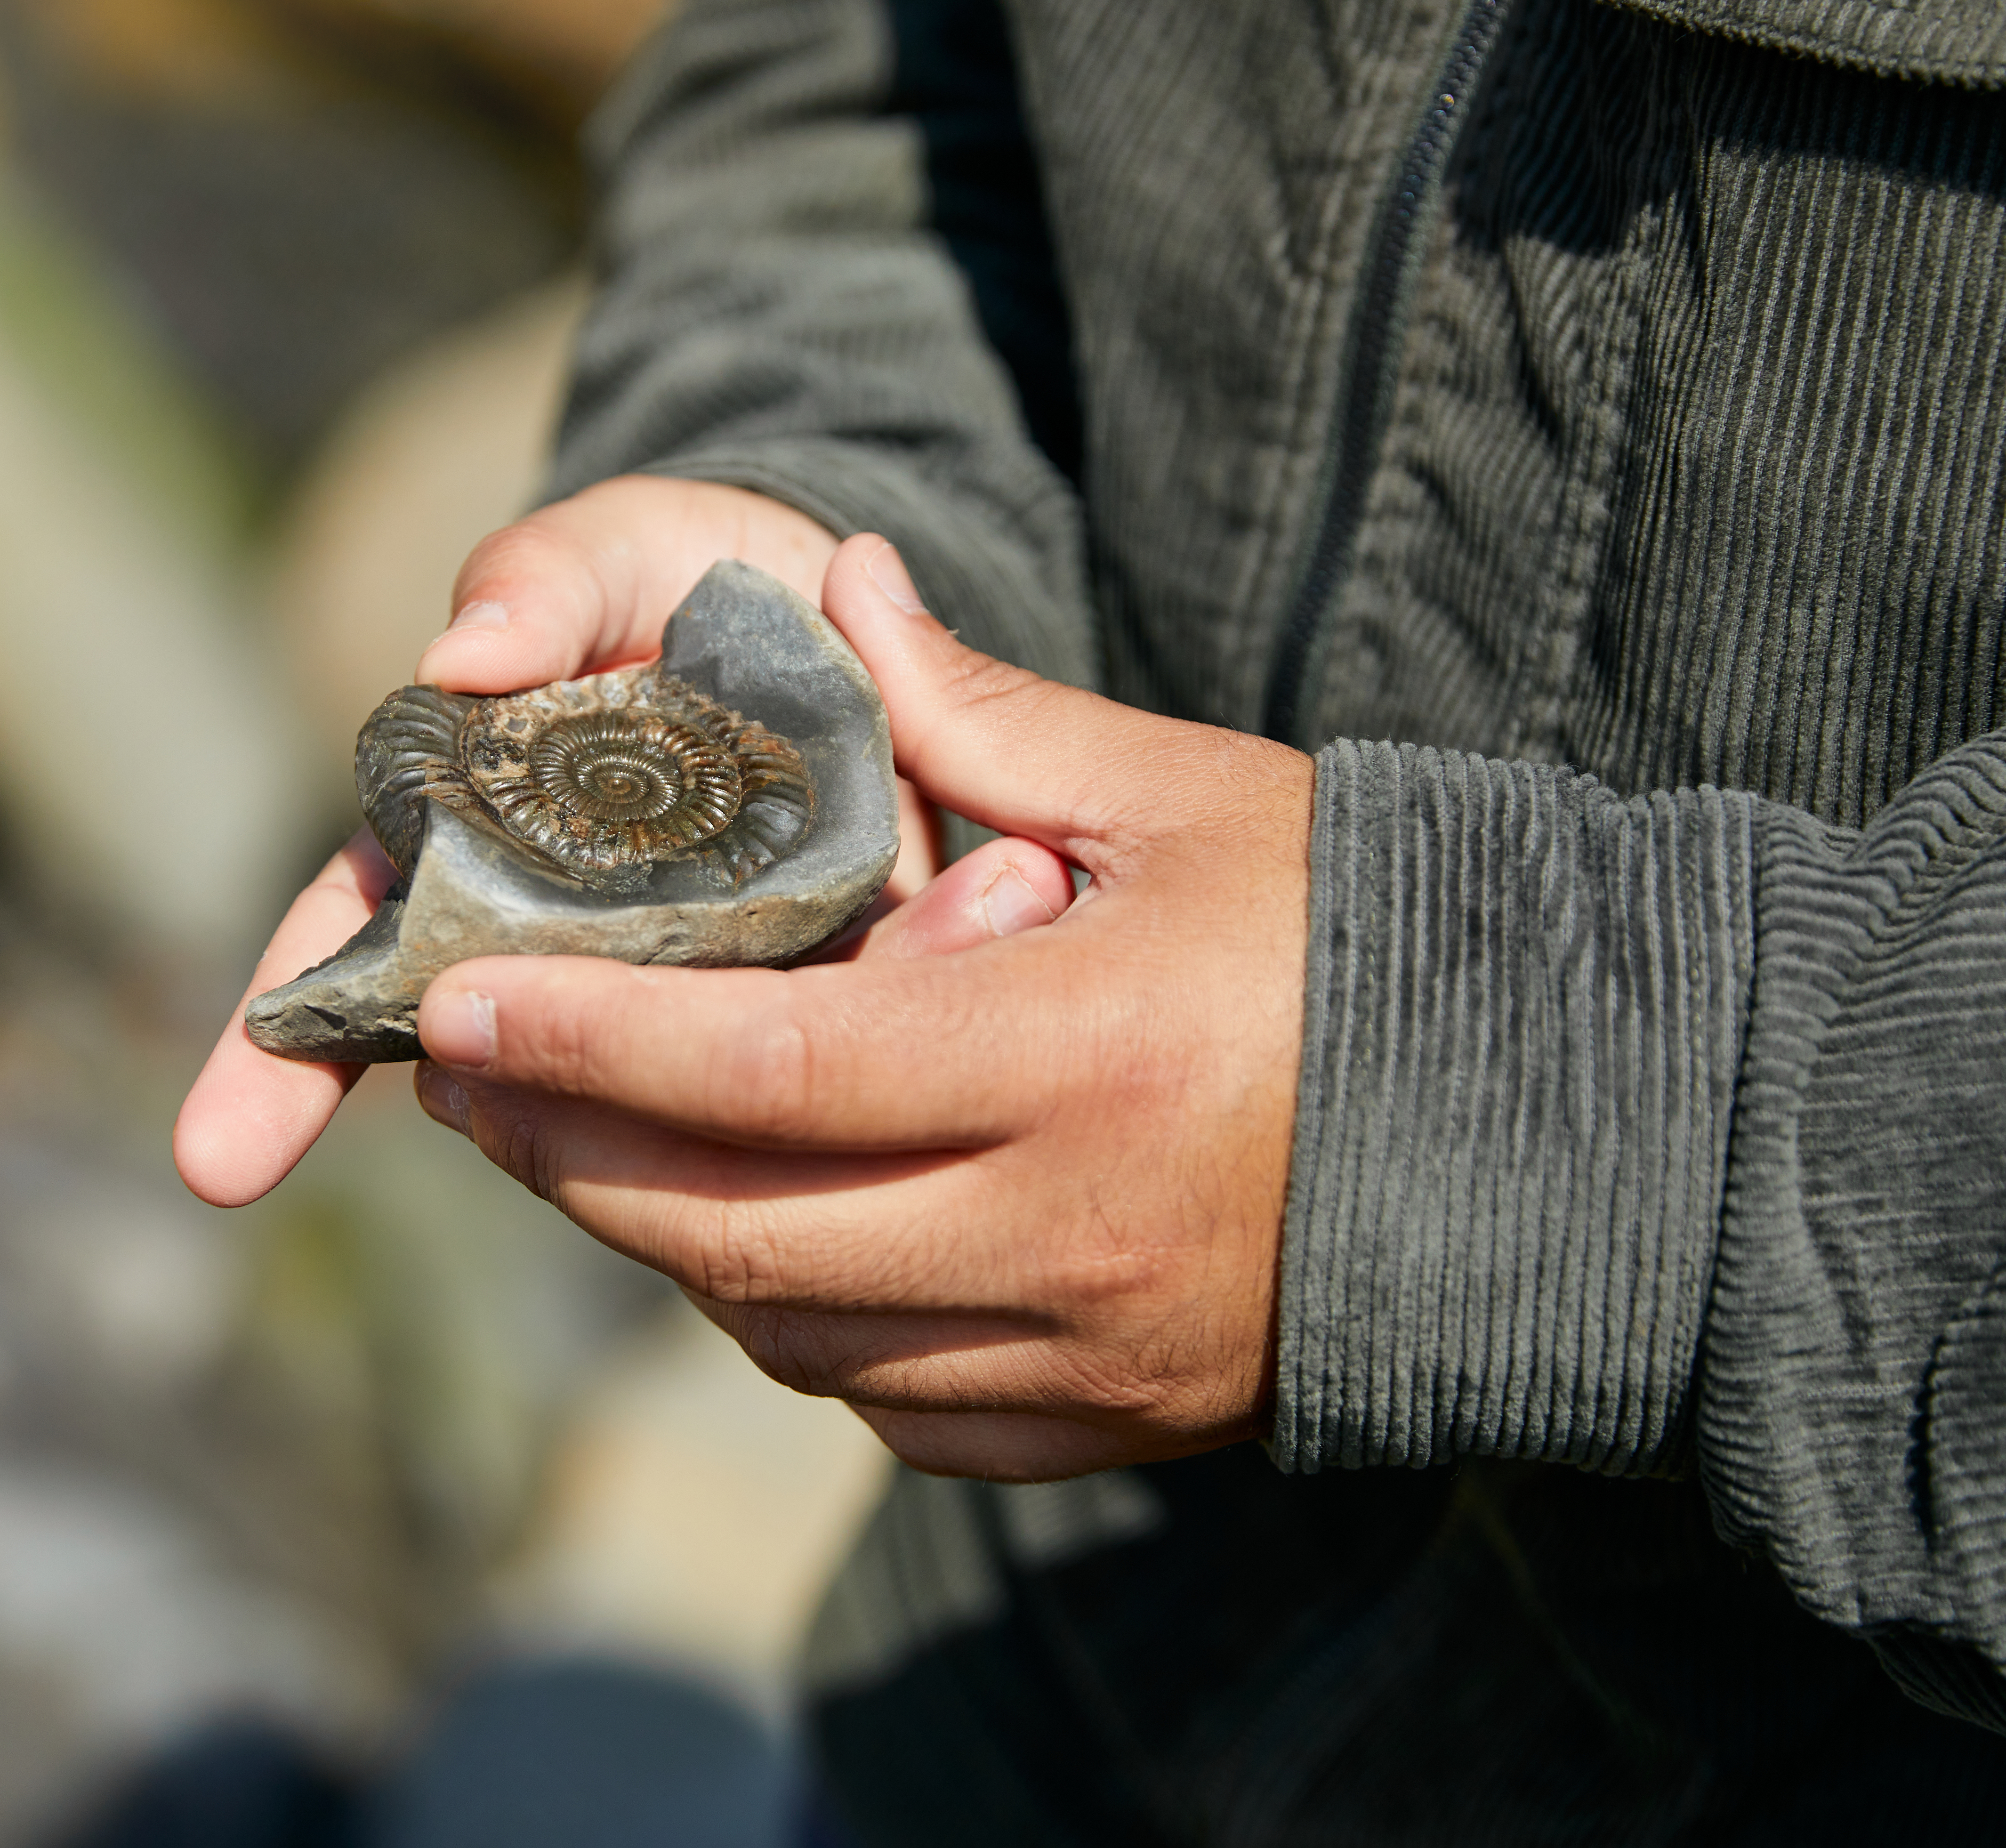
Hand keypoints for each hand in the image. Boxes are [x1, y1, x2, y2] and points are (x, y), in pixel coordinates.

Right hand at [174, 477, 932, 1205]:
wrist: (837, 602)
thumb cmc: (679, 570)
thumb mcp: (608, 551)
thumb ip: (541, 584)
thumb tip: (464, 655)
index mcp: (470, 832)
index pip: (352, 939)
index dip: (278, 1037)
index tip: (211, 1160)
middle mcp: (552, 926)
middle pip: (456, 1039)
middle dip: (372, 1117)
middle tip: (235, 1178)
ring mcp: (672, 968)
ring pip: (616, 1077)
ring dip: (599, 1136)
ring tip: (593, 1178)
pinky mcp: (803, 980)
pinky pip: (770, 1053)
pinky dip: (763, 1096)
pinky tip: (772, 1141)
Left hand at [408, 536, 1312, 1480]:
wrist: (1554, 1131)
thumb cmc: (1362, 933)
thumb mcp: (1182, 794)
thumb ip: (980, 710)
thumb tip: (835, 583)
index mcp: (1076, 1058)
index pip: (762, 1072)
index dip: (585, 1044)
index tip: (451, 1006)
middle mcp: (1064, 1235)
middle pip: (736, 1233)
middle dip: (571, 1156)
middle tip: (469, 1077)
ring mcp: (1087, 1355)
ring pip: (795, 1335)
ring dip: (665, 1246)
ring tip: (586, 1142)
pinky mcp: (1112, 1423)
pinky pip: (894, 1407)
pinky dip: (800, 1328)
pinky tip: (761, 1238)